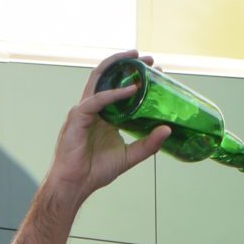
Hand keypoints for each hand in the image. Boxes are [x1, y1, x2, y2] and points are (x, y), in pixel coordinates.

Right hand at [47, 52, 172, 205]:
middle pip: (109, 77)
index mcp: (104, 115)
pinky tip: (131, 90)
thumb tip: (168, 129)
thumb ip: (148, 144)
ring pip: (99, 78)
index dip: (136, 77)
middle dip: (127, 64)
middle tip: (149, 59)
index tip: (156, 72)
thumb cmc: (96, 171)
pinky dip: (114, 93)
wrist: (75, 184)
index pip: (119, 89)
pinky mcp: (78, 116)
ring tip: (136, 59)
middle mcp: (94, 108)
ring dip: (117, 66)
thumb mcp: (129, 156)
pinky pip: (97, 100)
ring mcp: (84, 110)